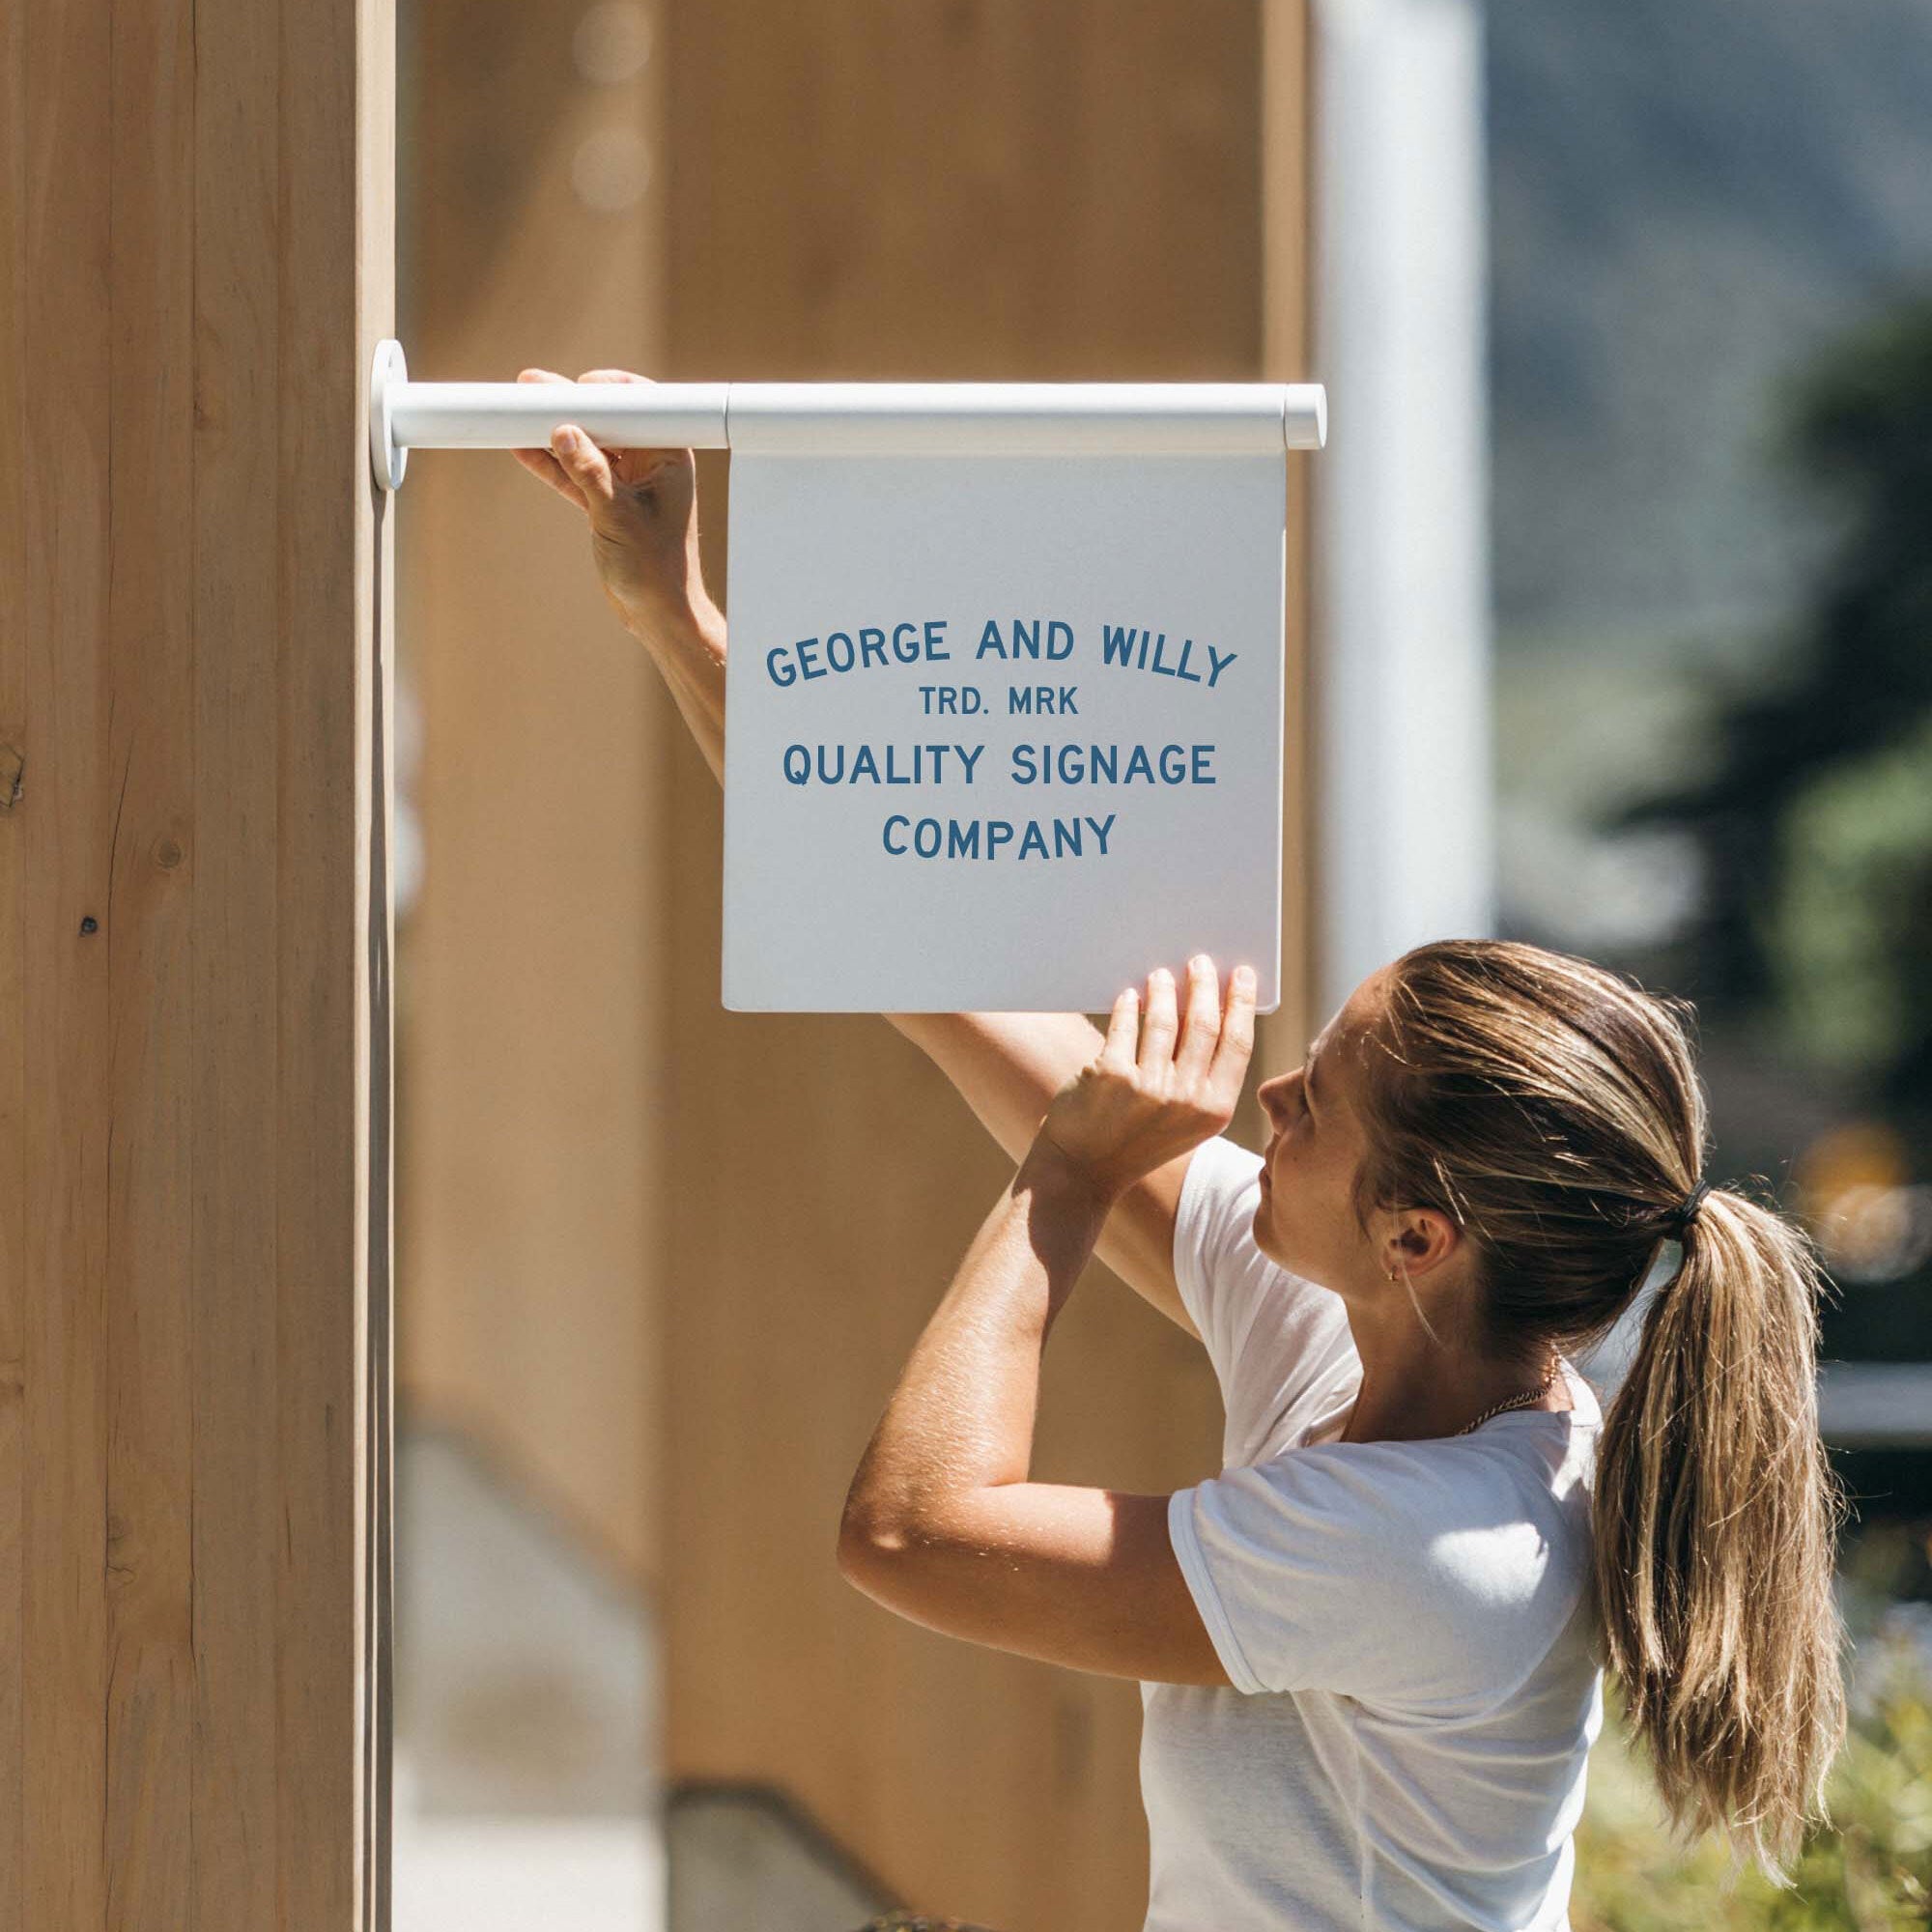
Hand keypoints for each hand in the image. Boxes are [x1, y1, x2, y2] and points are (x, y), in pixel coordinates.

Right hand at [510, 367, 715, 635]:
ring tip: (516, 411)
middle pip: (604, 420)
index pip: (637, 406)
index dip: (604, 390)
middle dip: (568, 404)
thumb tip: (563, 432)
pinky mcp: (606, 503)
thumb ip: (590, 473)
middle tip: (531, 387)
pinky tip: (521, 448)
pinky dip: (550, 464)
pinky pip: (574, 474)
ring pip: (584, 446)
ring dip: (552, 432)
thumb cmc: (655, 570)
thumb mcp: (618, 516)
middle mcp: (650, 463)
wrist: (657, 615)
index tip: (573, 386)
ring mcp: (626, 483)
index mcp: (668, 457)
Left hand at [1030, 956, 1256, 1205]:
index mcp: (1215, 1109)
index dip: (1242, 1003)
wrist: (1084, 1171)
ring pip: (1165, 1018)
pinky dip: (1129, 1005)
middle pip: (1205, 1023)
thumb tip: (1212, 1009)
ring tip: (1161, 975)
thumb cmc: (1138, 1140)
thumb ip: (1204, 1077)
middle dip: (1205, 984)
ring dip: (1164, 988)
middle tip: (1200, 962)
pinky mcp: (1111, 1075)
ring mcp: (1148, 1086)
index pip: (1238, 1042)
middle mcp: (1186, 1098)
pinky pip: (1125, 1025)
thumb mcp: (1187, 1121)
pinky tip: (1129, 996)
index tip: (1242, 975)